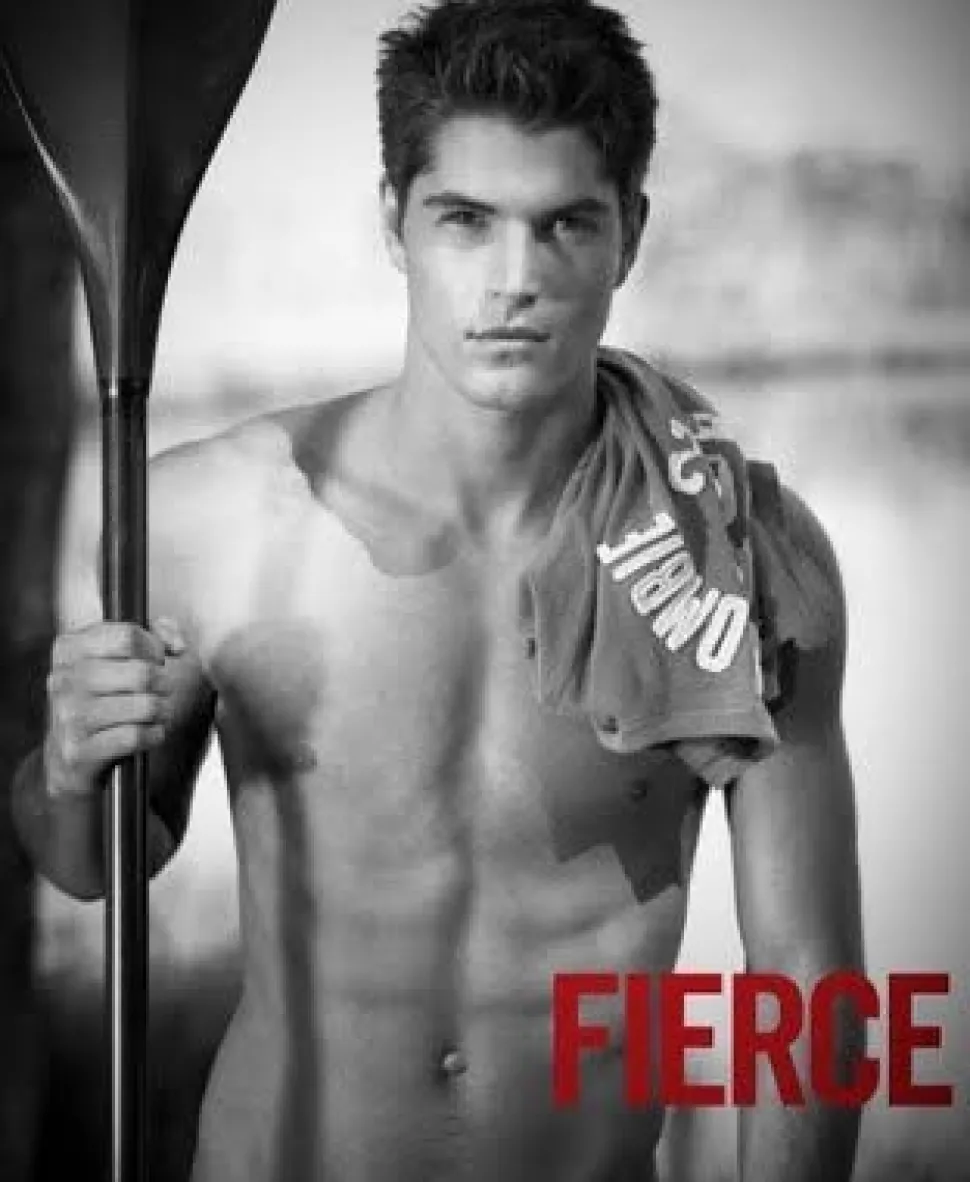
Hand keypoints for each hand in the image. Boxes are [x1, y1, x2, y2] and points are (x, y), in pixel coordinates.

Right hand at [44, 618, 185, 798]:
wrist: (67, 758)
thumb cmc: (101, 700)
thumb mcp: (116, 659)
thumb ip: (154, 636)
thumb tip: (177, 644)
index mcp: (69, 648)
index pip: (127, 635)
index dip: (153, 648)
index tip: (155, 660)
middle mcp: (64, 679)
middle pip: (142, 673)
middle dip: (163, 683)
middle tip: (159, 691)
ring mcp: (69, 716)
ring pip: (145, 706)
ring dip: (161, 711)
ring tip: (155, 713)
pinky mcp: (79, 750)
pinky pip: (136, 736)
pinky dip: (154, 735)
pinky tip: (148, 733)